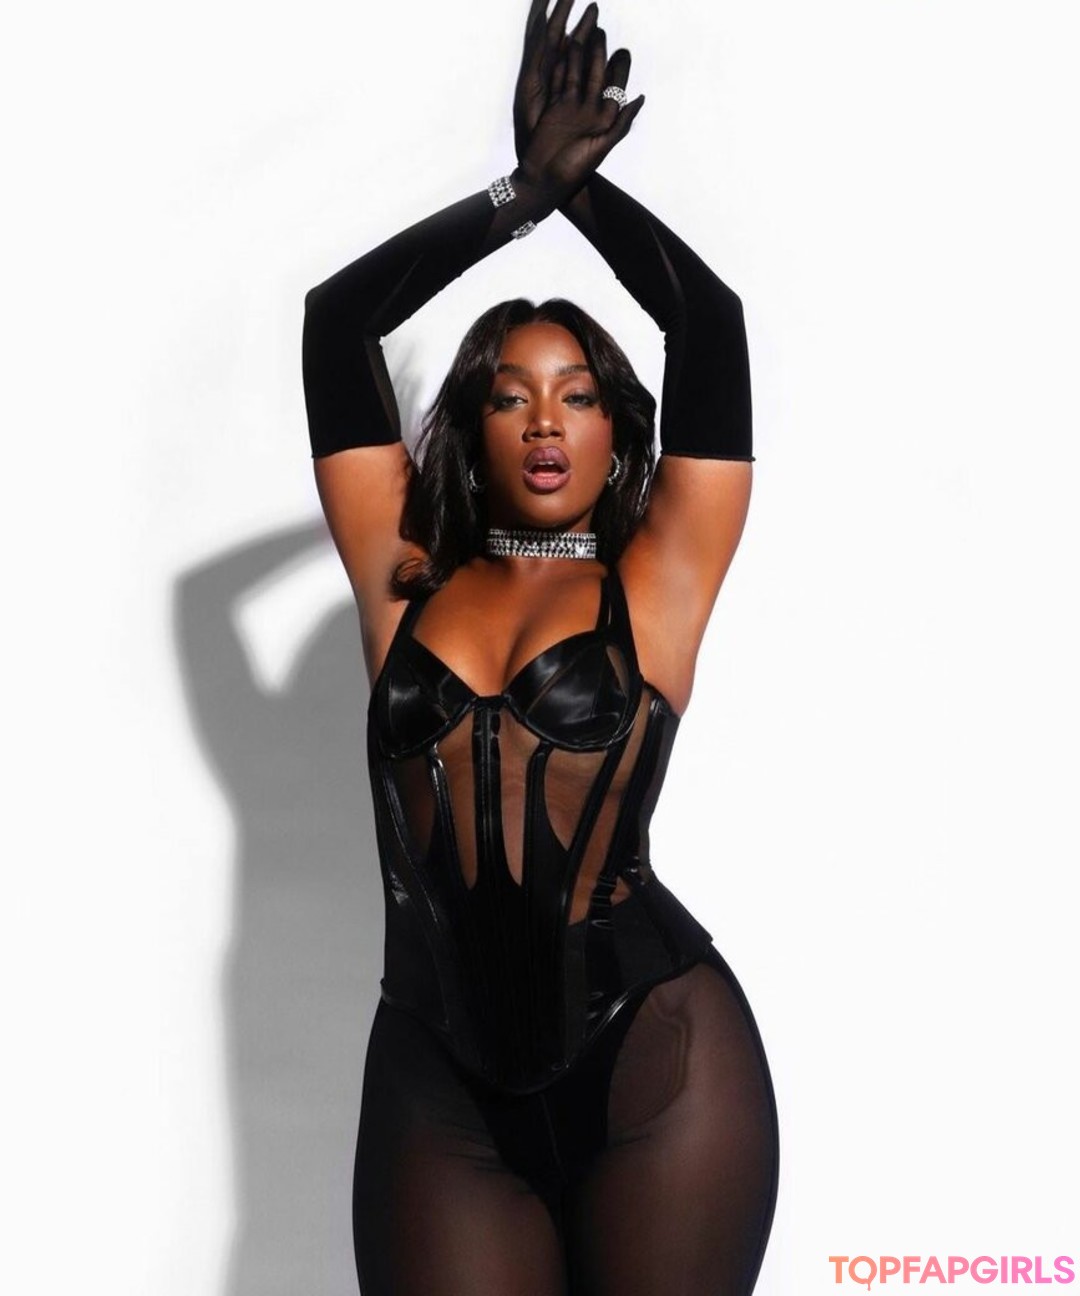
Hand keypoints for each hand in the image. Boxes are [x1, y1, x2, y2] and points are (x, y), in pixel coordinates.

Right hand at [514, 1, 643, 195]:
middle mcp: (590, 110)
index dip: (620, 69)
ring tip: (582, 33)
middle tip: (601, 32)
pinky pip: (558, 81)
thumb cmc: (575, 170)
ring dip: (579, 54)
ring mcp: (571, 106)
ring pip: (576, 74)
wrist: (545, 180)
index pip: (616, 88)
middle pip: (596, 75)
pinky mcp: (554, 106)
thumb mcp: (601, 147)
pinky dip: (560, 65)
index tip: (623, 51)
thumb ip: (620, 123)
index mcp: (605, 119)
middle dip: (599, 54)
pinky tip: (561, 48)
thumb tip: (640, 97)